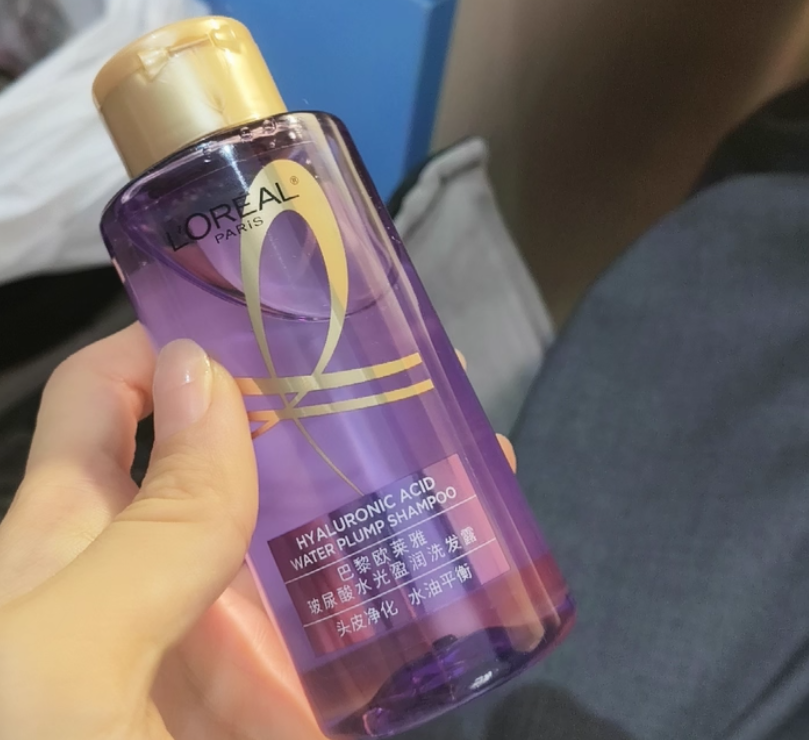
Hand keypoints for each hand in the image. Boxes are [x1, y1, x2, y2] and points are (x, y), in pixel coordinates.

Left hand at [0, 324, 515, 739]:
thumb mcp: (62, 658)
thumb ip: (150, 526)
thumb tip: (211, 375)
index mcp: (78, 534)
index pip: (121, 392)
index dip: (177, 330)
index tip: (264, 296)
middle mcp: (159, 570)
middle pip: (240, 448)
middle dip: (314, 398)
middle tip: (401, 358)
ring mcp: (232, 637)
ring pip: (314, 528)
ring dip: (384, 479)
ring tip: (466, 435)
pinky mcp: (293, 703)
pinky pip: (361, 625)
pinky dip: (415, 581)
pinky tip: (475, 547)